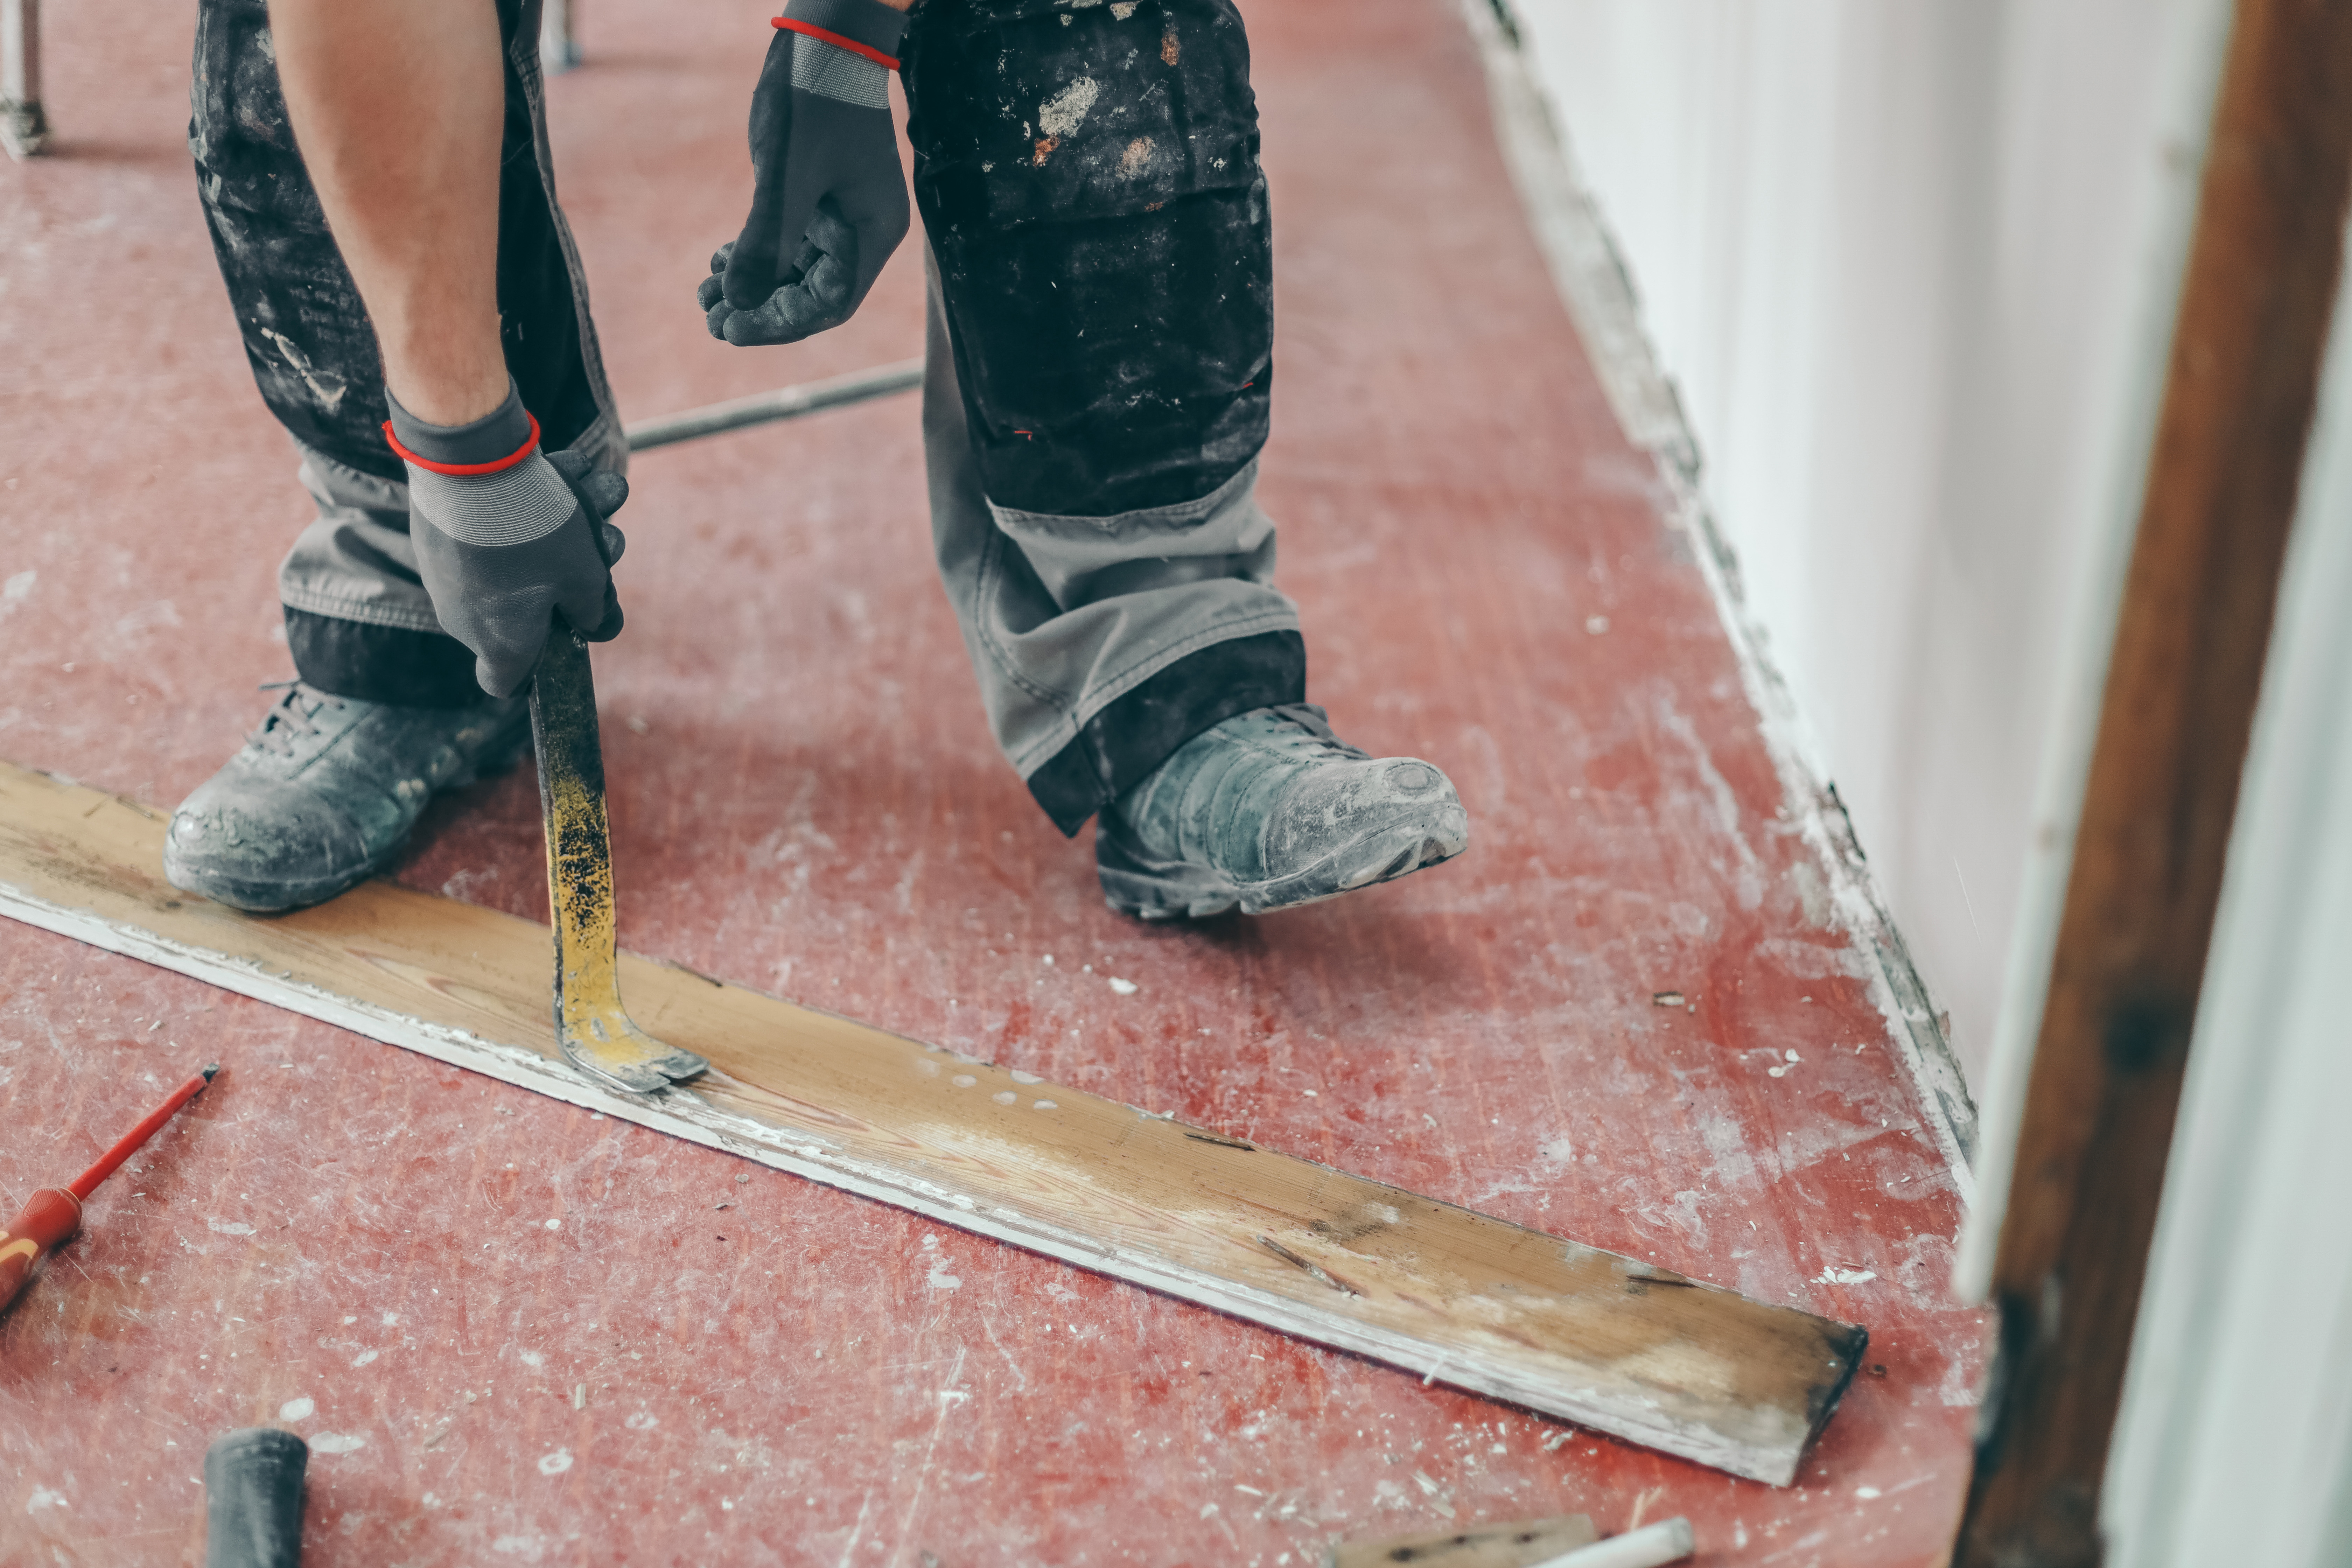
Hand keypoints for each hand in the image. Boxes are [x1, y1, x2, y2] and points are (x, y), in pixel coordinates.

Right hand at [390, 384, 628, 697]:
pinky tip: (566, 469)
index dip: (536, 672)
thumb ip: (596, 610)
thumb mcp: (585, 577)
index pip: (506, 682)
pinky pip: (492, 530)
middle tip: (610, 536)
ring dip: (568, 526)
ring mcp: (446, 577)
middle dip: (576, 572)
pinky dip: (528, 505)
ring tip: (600, 488)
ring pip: (518, 560)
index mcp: (500, 643)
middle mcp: (464, 618)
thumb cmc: (533, 535)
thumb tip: (599, 626)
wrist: (469, 463)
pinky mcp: (438, 537)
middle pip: (530, 609)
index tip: (563, 643)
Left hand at [700, 0, 908, 345]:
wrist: (824, 39)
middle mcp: (859, 232)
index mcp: (870, 234)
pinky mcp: (815, 198)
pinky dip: (753, 256)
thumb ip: (766, 240)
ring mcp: (838, 216)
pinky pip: (786, 244)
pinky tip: (718, 261)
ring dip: (751, 286)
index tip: (731, 329)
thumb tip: (737, 304)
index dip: (779, 324)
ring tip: (706, 297)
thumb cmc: (816, 99)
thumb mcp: (787, 173)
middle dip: (760, 309)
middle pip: (811, 295)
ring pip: (794, 272)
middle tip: (710, 319)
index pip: (829, 304)